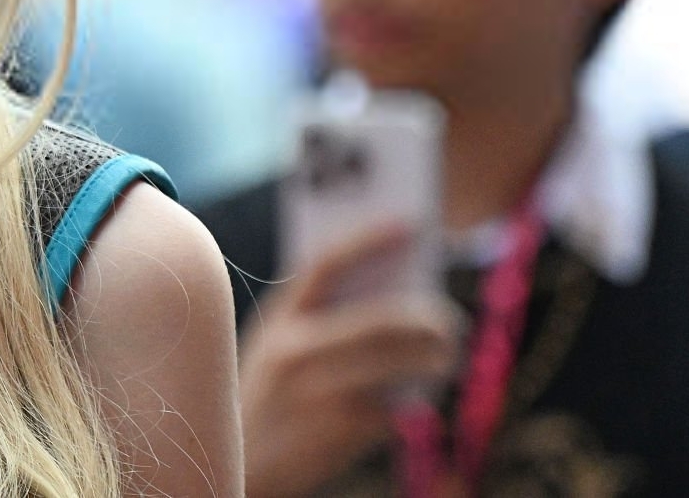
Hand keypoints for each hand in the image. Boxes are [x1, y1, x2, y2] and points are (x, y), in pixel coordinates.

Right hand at [240, 226, 462, 497]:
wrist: (236, 463)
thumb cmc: (269, 396)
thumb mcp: (276, 347)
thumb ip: (318, 321)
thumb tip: (396, 295)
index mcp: (277, 320)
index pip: (324, 264)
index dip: (366, 240)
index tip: (407, 225)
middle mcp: (292, 351)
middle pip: (379, 320)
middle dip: (427, 319)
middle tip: (451, 320)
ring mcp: (314, 393)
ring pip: (396, 365)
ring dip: (433, 361)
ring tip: (446, 357)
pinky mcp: (335, 433)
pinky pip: (392, 409)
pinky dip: (411, 403)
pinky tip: (415, 400)